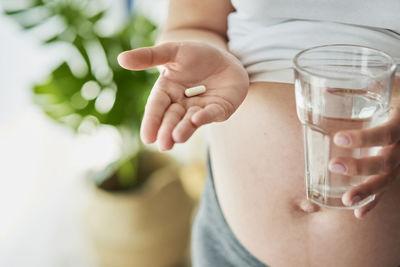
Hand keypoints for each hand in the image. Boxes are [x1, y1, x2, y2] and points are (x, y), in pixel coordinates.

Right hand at [118, 42, 248, 149]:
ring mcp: (201, 109)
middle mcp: (182, 105)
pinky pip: (213, 114)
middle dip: (167, 132)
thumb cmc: (196, 55)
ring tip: (176, 138)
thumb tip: (120, 59)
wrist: (225, 57)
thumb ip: (149, 56)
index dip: (152, 122)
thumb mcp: (172, 52)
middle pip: (172, 119)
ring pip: (190, 121)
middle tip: (163, 144)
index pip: (156, 108)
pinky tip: (197, 119)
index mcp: (167, 92)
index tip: (147, 138)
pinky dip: (206, 117)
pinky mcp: (219, 109)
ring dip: (184, 130)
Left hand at [329, 78, 399, 218]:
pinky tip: (358, 213)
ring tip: (346, 201)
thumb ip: (358, 90)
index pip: (386, 133)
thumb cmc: (399, 96)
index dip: (364, 138)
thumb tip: (324, 88)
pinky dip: (373, 201)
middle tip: (333, 165)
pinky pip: (387, 188)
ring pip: (388, 180)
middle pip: (386, 161)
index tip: (339, 139)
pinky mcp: (397, 169)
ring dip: (367, 191)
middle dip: (360, 167)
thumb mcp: (385, 87)